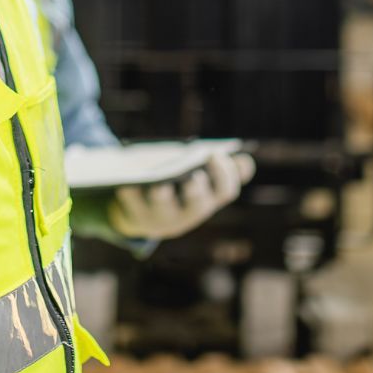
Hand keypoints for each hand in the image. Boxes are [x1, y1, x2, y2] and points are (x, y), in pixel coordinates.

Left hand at [108, 152, 252, 239]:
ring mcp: (163, 218)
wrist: (143, 213)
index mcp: (207, 199)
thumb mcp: (198, 176)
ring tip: (158, 185)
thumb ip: (220, 169)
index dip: (224, 175)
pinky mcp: (137, 219)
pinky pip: (132, 208)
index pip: (225, 190)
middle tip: (192, 177)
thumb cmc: (176, 186)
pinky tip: (127, 184)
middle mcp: (189, 213)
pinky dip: (130, 196)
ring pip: (164, 208)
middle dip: (196, 191)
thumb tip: (245, 161)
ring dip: (162, 197)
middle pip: (197, 204)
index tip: (215, 154)